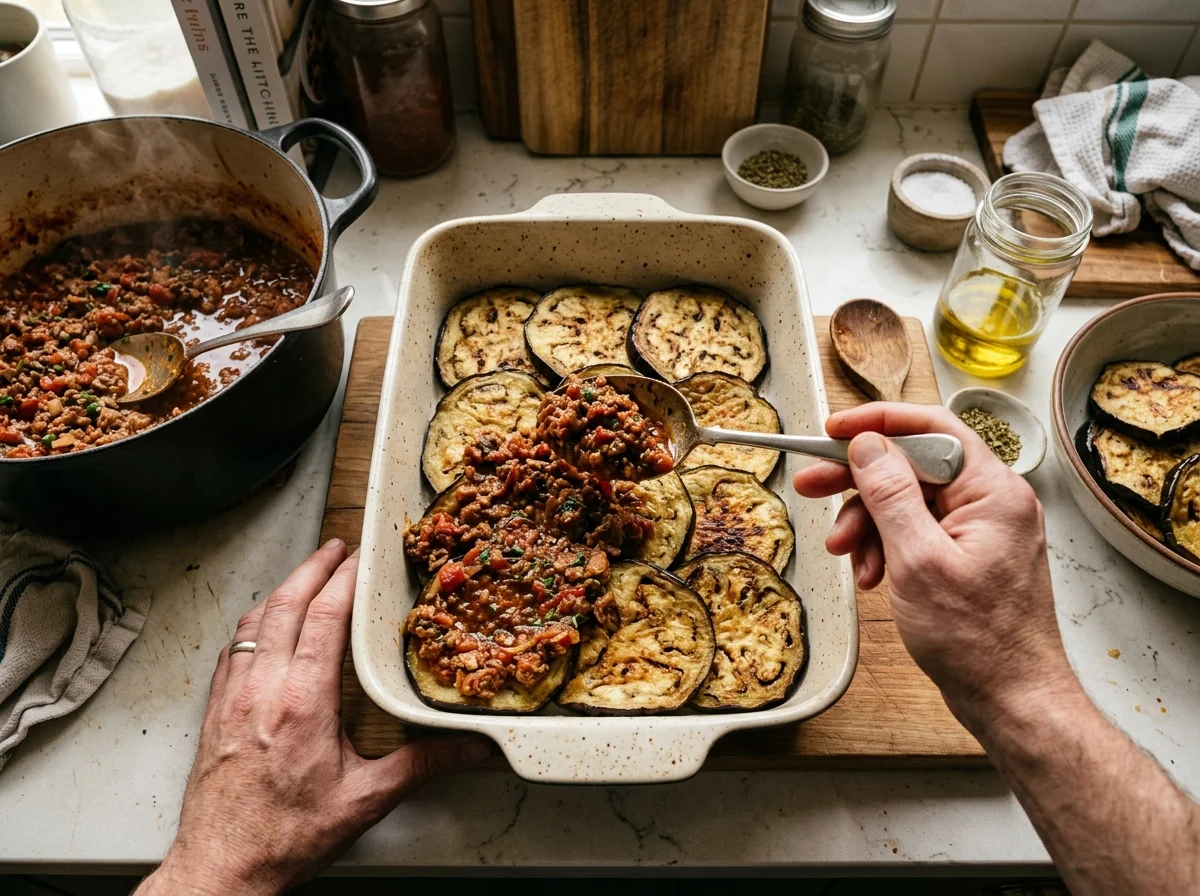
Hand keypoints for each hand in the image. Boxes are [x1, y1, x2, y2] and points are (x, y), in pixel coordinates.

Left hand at [137, 540, 489, 895]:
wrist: (222, 869)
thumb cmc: (285, 838)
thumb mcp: (365, 801)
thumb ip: (423, 765)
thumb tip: (472, 749)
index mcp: (302, 702)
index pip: (325, 618)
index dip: (344, 580)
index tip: (360, 558)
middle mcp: (262, 690)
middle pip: (285, 605)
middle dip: (312, 568)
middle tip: (336, 548)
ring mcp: (232, 698)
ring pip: (253, 622)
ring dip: (281, 589)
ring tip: (304, 574)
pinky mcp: (214, 713)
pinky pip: (231, 650)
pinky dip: (252, 623)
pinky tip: (262, 625)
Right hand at [793, 403, 1076, 727]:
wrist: (1012, 700)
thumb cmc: (977, 641)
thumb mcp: (918, 561)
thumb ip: (891, 495)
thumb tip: (868, 446)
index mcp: (992, 491)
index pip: (932, 428)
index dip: (877, 423)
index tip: (833, 430)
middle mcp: (991, 502)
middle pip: (913, 465)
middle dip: (859, 480)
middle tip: (812, 487)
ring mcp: (981, 530)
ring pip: (909, 501)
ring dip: (868, 524)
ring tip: (845, 555)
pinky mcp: (968, 555)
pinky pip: (917, 532)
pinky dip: (886, 548)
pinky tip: (873, 575)